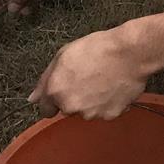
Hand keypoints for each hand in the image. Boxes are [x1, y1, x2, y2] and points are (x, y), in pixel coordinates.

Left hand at [29, 27, 148, 119]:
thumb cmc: (97, 48)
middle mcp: (70, 106)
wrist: (131, 52)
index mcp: (56, 91)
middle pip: (68, 109)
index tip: (65, 88)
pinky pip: (105, 112)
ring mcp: (91, 113)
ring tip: (105, 81)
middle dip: (75, 98)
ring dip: (92, 102)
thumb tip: (32, 99)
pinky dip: (109, 103)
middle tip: (89, 78)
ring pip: (87, 111)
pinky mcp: (110, 115)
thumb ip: (45, 80)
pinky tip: (115, 87)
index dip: (55, 98)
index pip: (46, 109)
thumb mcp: (64, 54)